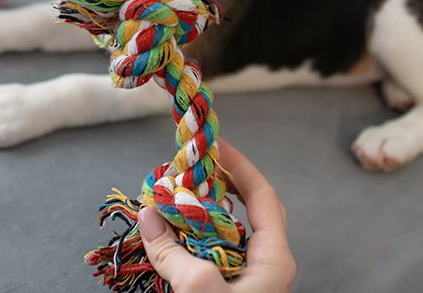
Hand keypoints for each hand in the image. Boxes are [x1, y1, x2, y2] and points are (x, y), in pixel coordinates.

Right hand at [137, 138, 296, 292]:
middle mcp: (266, 264)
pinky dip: (196, 236)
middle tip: (198, 165)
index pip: (262, 194)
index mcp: (274, 257)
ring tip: (182, 191)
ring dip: (205, 209)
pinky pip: (214, 252)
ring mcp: (249, 279)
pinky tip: (176, 230)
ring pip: (229, 230)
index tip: (216, 145)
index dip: (240, 165)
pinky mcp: (228, 289)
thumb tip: (148, 214)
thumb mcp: (198, 289)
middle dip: (222, 182)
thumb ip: (172, 251)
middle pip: (249, 207)